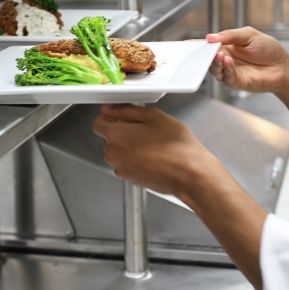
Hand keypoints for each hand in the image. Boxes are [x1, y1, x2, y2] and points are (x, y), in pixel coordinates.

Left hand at [92, 103, 268, 289]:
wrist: (190, 174)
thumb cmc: (176, 145)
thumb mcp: (154, 116)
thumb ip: (127, 110)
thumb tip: (109, 109)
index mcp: (115, 136)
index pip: (98, 123)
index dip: (110, 117)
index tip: (123, 117)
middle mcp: (112, 154)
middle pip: (107, 138)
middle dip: (121, 132)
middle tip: (145, 130)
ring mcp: (121, 169)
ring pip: (118, 152)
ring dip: (129, 146)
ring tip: (153, 144)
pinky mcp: (130, 180)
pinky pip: (127, 164)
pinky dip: (135, 159)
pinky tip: (154, 156)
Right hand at [207, 27, 288, 94]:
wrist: (282, 66)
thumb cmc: (269, 50)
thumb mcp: (249, 34)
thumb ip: (231, 35)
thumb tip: (212, 37)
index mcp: (228, 46)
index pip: (211, 45)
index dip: (201, 44)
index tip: (192, 42)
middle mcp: (227, 59)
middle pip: (209, 58)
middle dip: (206, 54)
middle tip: (206, 49)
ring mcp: (231, 71)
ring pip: (215, 69)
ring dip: (214, 62)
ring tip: (218, 55)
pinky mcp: (236, 81)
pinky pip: (227, 76)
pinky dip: (226, 69)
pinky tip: (228, 62)